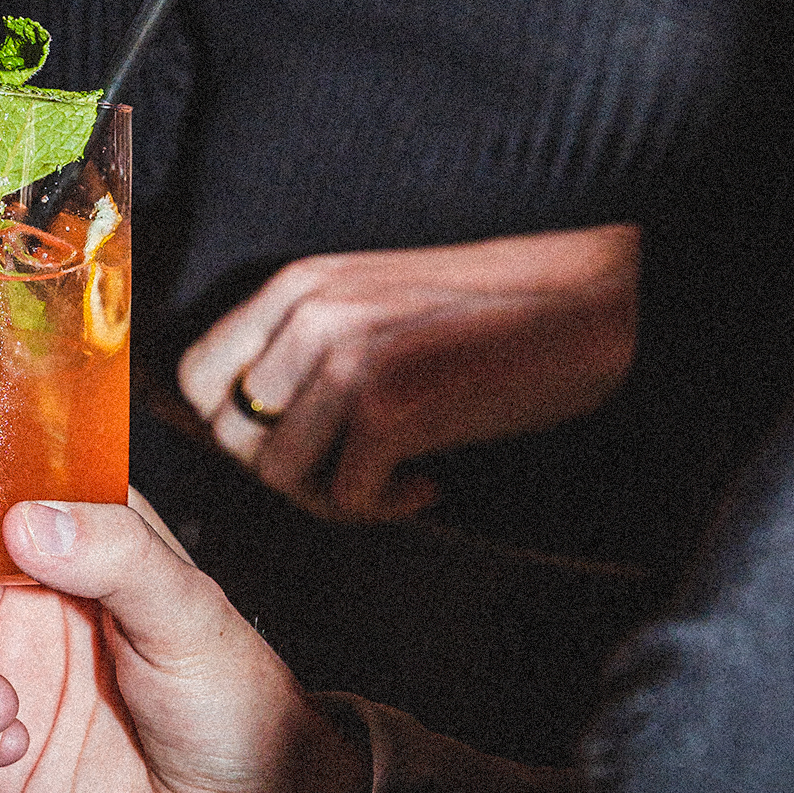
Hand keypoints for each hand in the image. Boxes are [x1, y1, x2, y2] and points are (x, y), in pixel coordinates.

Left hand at [178, 225, 641, 520]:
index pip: (195, 374)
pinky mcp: (392, 407)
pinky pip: (345, 495)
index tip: (278, 447)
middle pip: (231, 434)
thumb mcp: (373, 302)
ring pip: (279, 473)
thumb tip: (242, 411)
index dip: (225, 425)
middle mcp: (309, 315)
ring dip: (331, 494)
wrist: (598, 304)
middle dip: (280, 469)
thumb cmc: (491, 312)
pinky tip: (427, 484)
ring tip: (390, 478)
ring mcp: (346, 360)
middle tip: (344, 471)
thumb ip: (303, 340)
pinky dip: (383, 507)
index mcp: (298, 285)